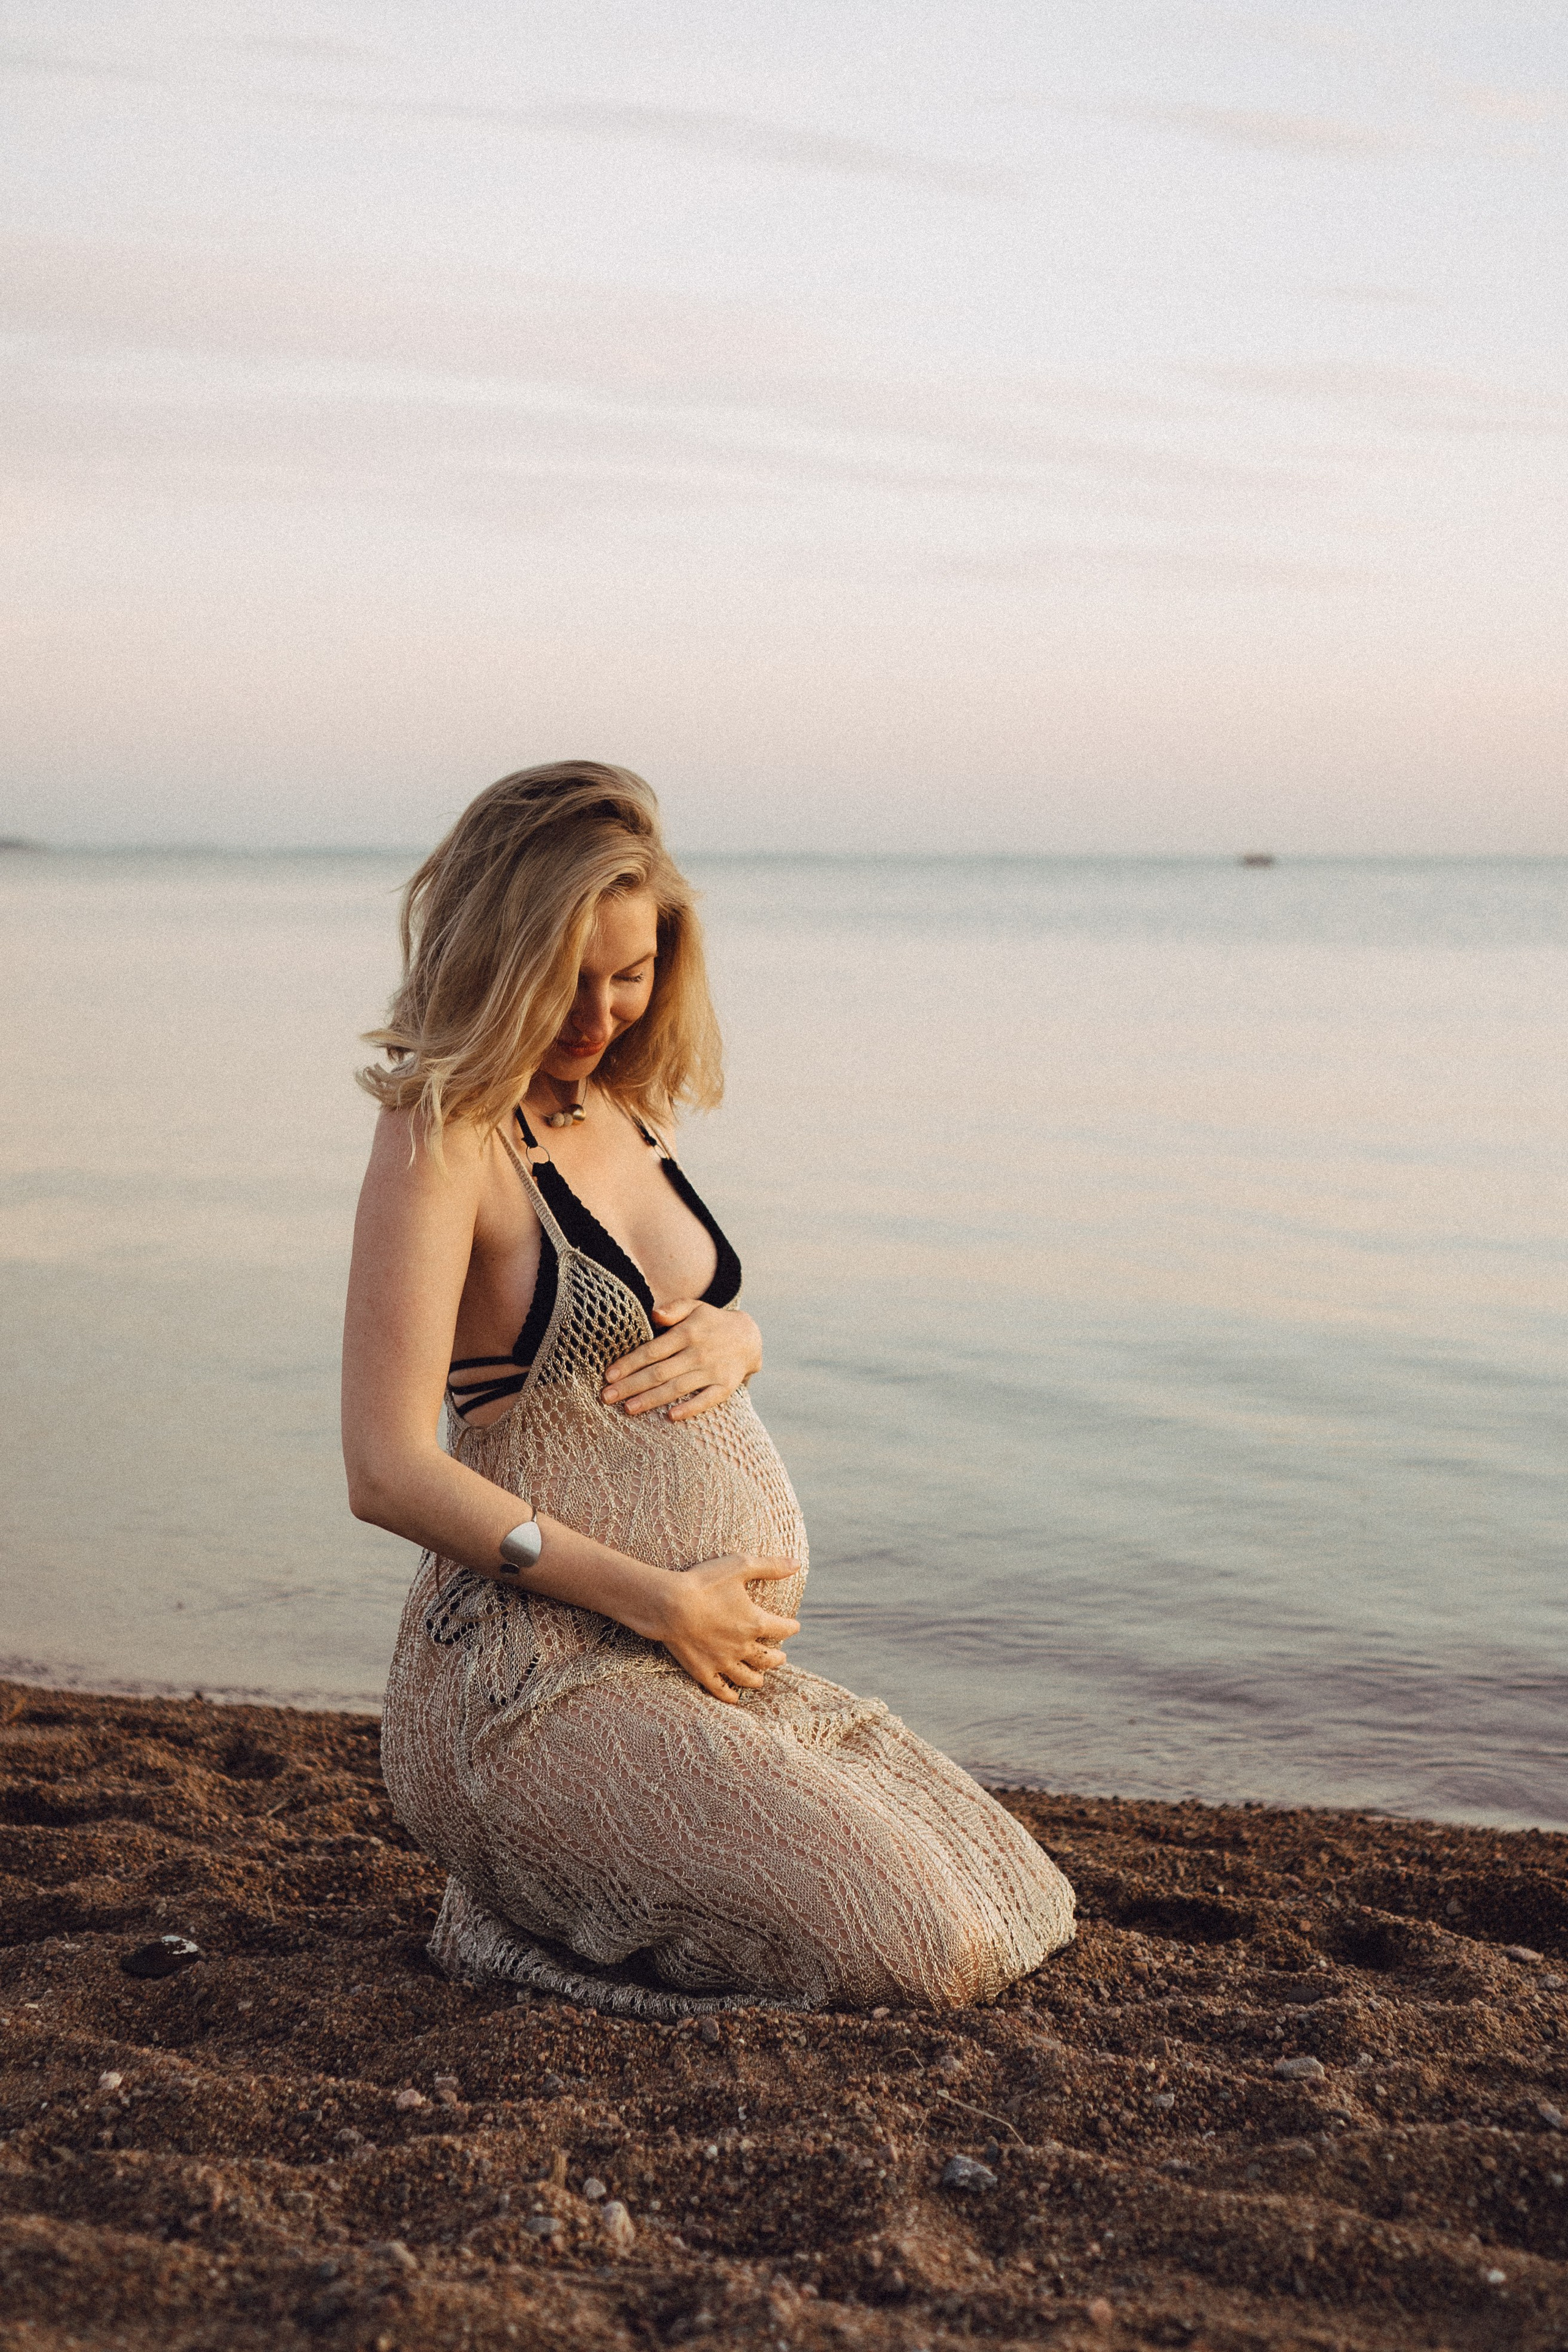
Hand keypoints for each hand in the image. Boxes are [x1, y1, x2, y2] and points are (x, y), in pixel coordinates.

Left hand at [602, 1301, 761, 1422]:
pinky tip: (671, 1417)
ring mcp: (713, 1371)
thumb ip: (673, 1308)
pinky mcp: (725, 1386)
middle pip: (659, 1372)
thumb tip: (654, 1314)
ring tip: (628, 1409)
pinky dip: (691, 1408)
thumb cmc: (711, 1322)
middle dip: (631, 1386)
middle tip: (606, 1397)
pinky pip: (707, 1400)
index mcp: (687, 1333)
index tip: (608, 1375)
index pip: (652, 1351)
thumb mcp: (694, 1307)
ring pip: (677, 1388)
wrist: (749, 1337)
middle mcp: (698, 1353)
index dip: (629, 1364)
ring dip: (651, 1400)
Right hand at [650, 1554, 800, 1704]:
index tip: (794, 1627)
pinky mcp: (703, 1670)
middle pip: (767, 1657)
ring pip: (747, 1677)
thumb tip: (797, 1564)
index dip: (791, 1627)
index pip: (782, 1628)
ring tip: (761, 1679)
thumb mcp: (740, 1566)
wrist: (669, 1605)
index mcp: (755, 1622)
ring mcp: (722, 1661)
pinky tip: (735, 1699)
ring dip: (758, 1678)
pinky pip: (720, 1689)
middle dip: (777, 1657)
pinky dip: (730, 1695)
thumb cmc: (704, 1583)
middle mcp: (743, 1646)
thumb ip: (771, 1566)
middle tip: (781, 1657)